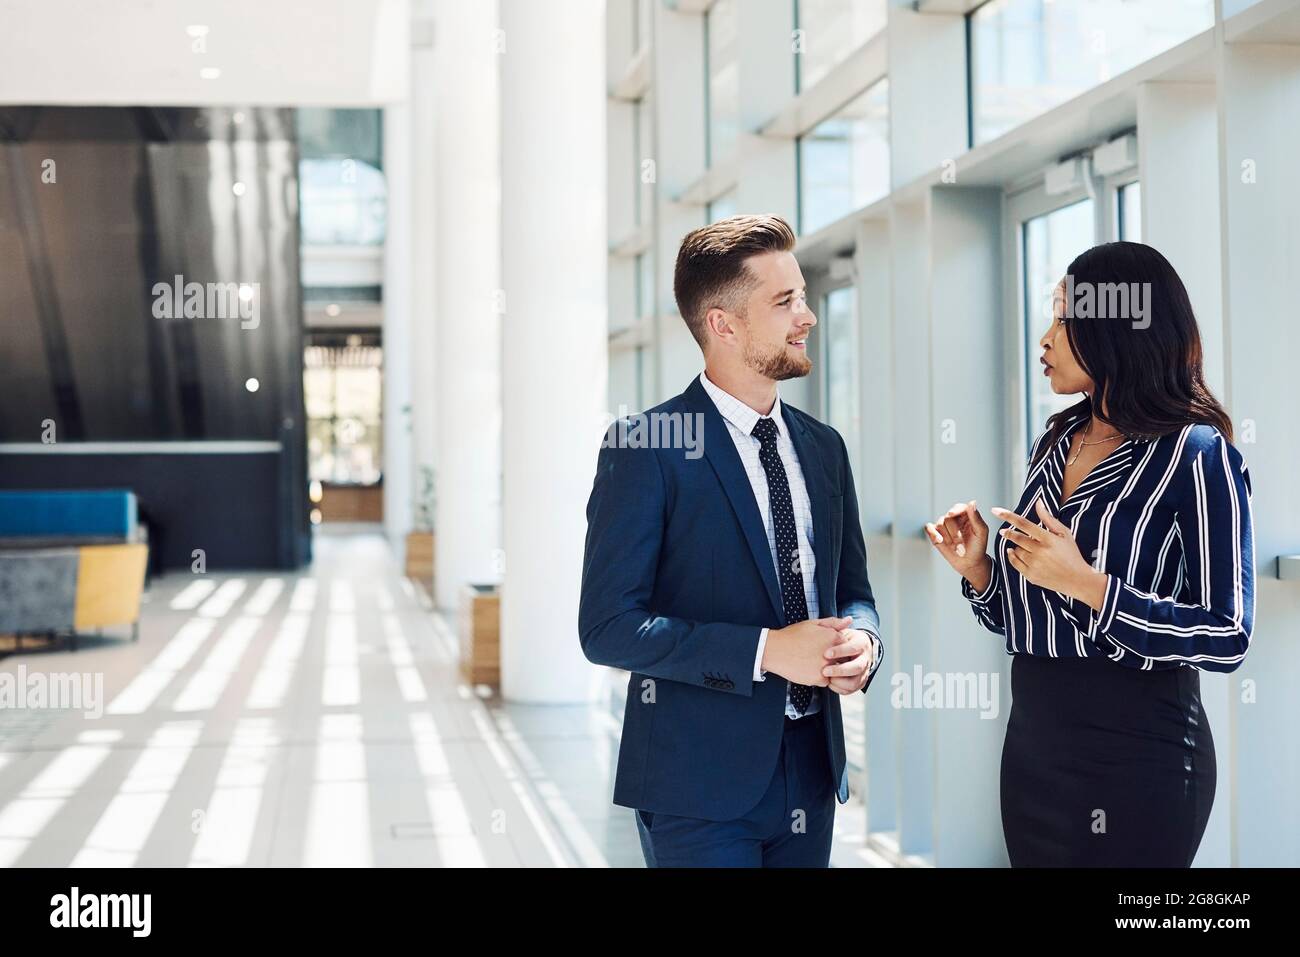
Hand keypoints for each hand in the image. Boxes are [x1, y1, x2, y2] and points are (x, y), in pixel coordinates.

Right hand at [762, 617, 849, 686]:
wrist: (774, 650)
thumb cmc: (792, 635)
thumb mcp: (813, 624)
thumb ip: (833, 623)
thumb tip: (849, 620)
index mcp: (834, 637)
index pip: (846, 646)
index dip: (835, 648)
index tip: (824, 647)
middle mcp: (833, 652)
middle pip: (842, 660)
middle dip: (833, 659)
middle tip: (815, 656)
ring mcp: (827, 666)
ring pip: (834, 671)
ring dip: (826, 669)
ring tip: (810, 662)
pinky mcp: (819, 678)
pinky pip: (825, 681)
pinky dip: (818, 677)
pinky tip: (806, 669)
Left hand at [822, 628, 875, 694]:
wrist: (851, 649)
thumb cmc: (842, 639)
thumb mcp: (840, 630)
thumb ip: (839, 625)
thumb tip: (848, 619)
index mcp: (861, 644)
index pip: (853, 648)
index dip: (840, 651)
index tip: (826, 653)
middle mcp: (865, 659)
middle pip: (856, 667)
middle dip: (840, 670)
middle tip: (824, 670)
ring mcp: (864, 672)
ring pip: (856, 682)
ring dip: (840, 682)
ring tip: (827, 678)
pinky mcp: (859, 682)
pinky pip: (852, 690)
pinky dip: (840, 689)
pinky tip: (830, 683)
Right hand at [925, 500, 991, 587]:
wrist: (970, 563)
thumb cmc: (978, 547)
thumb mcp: (981, 532)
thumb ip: (976, 517)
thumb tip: (972, 502)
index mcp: (966, 516)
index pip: (958, 508)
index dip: (954, 510)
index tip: (952, 514)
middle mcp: (954, 519)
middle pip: (947, 517)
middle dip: (953, 530)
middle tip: (959, 540)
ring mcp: (944, 526)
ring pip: (939, 523)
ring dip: (946, 536)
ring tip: (953, 544)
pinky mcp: (936, 534)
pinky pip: (929, 527)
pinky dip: (932, 533)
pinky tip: (939, 540)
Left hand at [992, 500, 1108, 609]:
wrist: (1078, 579)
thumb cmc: (1071, 554)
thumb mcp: (1064, 534)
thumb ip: (1048, 518)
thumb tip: (1038, 502)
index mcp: (1048, 539)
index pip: (1024, 523)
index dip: (1008, 516)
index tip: (995, 510)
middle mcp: (1040, 551)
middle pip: (1016, 537)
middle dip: (1008, 533)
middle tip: (1004, 531)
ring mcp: (1035, 565)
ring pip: (1015, 550)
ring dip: (1017, 546)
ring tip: (1026, 547)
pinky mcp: (1031, 576)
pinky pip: (1014, 562)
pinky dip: (1012, 556)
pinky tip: (1014, 552)